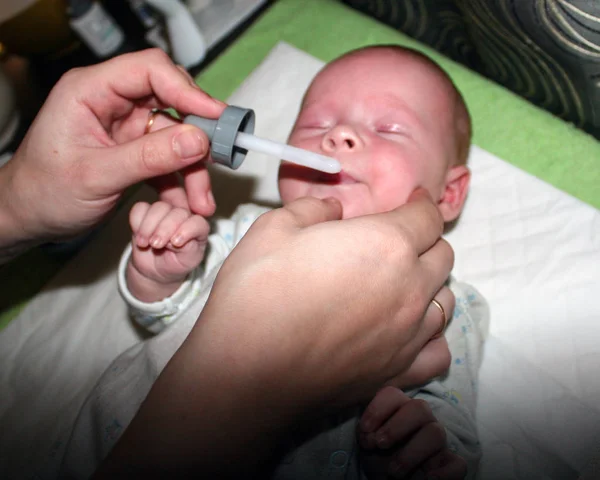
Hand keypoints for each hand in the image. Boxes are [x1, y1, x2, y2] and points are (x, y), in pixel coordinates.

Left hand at [0, 49, 223, 255]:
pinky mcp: (136, 150)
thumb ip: (148, 157)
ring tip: (201, 201)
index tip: (214, 116)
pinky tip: (189, 203)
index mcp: (92, 91)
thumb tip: (198, 140)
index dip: (186, 89)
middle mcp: (114, 103)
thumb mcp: (96, 175)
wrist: (30, 217)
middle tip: (218, 157)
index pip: (150, 71)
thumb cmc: (44, 191)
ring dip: (194, 168)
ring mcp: (127, 127)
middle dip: (197, 134)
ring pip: (178, 136)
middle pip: (172, 102)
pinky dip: (183, 181)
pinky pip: (170, 159)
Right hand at [97, 190, 454, 476]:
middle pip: (443, 255)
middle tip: (397, 240)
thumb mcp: (273, 228)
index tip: (412, 200)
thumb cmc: (256, 292)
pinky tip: (408, 331)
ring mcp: (408, 335)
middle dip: (425, 240)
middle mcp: (409, 288)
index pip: (427, 216)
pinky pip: (437, 351)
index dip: (420, 202)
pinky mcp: (397, 372)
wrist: (246, 370)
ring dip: (430, 285)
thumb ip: (313, 209)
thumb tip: (333, 208)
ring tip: (402, 283)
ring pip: (445, 300)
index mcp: (386, 244)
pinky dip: (431, 336)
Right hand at [126, 199, 209, 302]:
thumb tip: (173, 238)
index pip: (197, 222)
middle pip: (176, 212)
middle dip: (164, 229)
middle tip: (156, 245)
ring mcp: (165, 212)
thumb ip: (187, 248)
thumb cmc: (177, 263)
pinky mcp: (146, 213)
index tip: (176, 243)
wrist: (157, 269)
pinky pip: (140, 208)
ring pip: (158, 208)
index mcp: (198, 227)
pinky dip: (136, 222)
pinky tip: (139, 237)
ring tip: (144, 244)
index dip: (187, 230)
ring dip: (148, 226)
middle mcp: (183, 216)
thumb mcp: (188, 261)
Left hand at [358, 387, 466, 478]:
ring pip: (435, 433)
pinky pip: (457, 464)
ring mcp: (438, 442)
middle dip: (396, 426)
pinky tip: (427, 479)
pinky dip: (444, 473)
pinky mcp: (449, 464)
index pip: (393, 394)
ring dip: (411, 453)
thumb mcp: (368, 443)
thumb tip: (372, 437)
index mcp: (400, 409)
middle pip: (419, 407)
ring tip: (393, 471)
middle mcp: (422, 420)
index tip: (364, 430)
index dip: (377, 409)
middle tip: (379, 445)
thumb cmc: (379, 456)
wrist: (390, 479)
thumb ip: (367, 434)